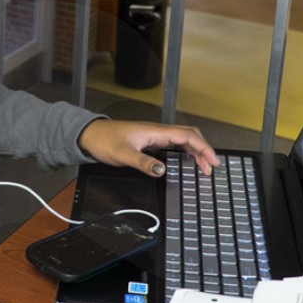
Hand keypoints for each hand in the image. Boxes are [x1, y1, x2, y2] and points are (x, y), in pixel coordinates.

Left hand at [78, 119, 219, 176]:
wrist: (90, 135)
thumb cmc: (104, 141)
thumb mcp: (122, 155)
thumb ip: (142, 162)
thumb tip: (162, 170)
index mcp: (155, 132)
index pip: (187, 136)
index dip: (203, 148)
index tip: (212, 162)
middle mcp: (157, 131)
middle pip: (189, 136)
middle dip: (203, 150)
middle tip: (210, 168)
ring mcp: (154, 136)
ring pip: (183, 139)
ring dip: (195, 151)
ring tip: (202, 167)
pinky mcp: (150, 141)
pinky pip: (174, 144)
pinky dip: (185, 151)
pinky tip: (186, 161)